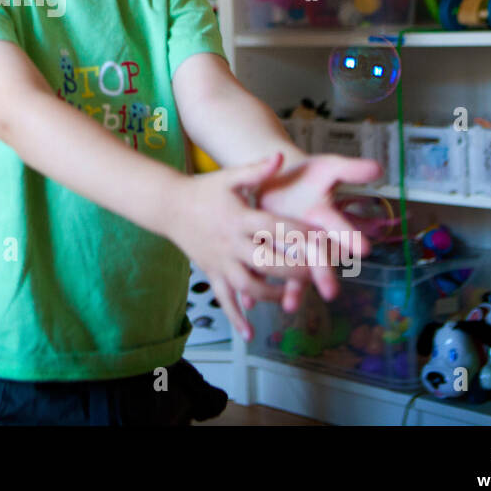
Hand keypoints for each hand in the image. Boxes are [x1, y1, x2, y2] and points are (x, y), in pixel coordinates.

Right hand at [165, 153, 318, 339]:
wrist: (168, 205)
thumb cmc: (203, 190)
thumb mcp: (228, 176)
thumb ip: (256, 169)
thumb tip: (280, 156)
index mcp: (240, 217)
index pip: (275, 227)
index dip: (300, 233)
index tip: (323, 239)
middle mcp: (231, 242)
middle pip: (266, 261)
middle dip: (293, 270)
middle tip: (316, 273)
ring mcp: (220, 260)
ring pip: (248, 285)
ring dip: (271, 295)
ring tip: (291, 298)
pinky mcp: (212, 272)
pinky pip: (225, 299)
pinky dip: (236, 318)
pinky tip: (250, 333)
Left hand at [249, 154, 382, 314]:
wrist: (281, 180)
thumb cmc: (309, 176)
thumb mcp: (329, 167)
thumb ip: (351, 169)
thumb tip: (379, 168)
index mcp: (326, 218)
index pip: (340, 228)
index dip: (350, 236)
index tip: (363, 249)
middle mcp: (312, 239)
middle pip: (319, 258)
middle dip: (324, 274)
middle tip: (330, 292)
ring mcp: (291, 249)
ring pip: (294, 272)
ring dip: (294, 289)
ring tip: (289, 305)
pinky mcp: (271, 253)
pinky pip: (265, 272)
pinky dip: (258, 287)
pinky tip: (250, 302)